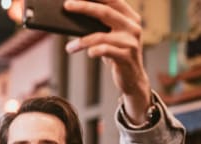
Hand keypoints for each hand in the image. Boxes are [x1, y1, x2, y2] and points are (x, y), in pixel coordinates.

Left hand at [62, 0, 150, 122]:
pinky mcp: (126, 57)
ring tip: (70, 47)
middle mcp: (132, 26)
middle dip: (84, 7)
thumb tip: (75, 13)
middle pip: (105, 12)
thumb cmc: (117, 54)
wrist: (133, 79)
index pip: (112, 0)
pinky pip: (104, 50)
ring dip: (81, 41)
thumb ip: (101, 24)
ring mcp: (130, 42)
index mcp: (129, 17)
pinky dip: (92, 51)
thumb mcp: (112, 36)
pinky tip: (89, 53)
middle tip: (67, 5)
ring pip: (100, 35)